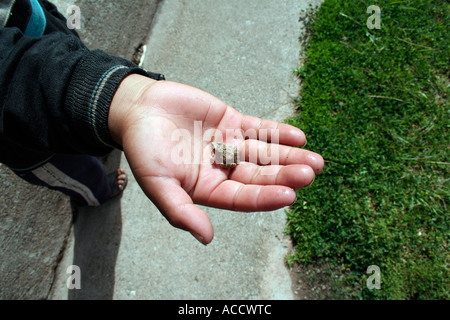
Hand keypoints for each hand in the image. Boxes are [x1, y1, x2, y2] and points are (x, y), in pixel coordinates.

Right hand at [109, 75, 323, 243]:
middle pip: (260, 175)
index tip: (290, 195)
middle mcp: (223, 169)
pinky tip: (297, 136)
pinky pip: (259, 128)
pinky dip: (277, 132)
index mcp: (208, 189)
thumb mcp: (157, 183)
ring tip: (315, 159)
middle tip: (310, 172)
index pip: (243, 197)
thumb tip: (206, 238)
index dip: (266, 197)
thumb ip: (180, 211)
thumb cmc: (142, 148)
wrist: (139, 109)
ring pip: (265, 152)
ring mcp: (229, 145)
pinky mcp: (231, 122)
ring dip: (289, 155)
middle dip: (285, 174)